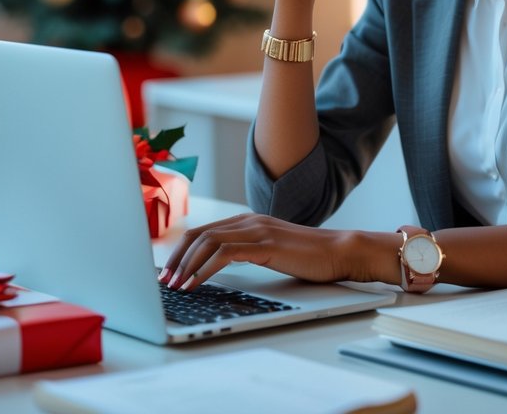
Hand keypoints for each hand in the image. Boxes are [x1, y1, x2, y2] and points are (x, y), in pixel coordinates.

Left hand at [159, 213, 368, 290]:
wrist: (341, 251)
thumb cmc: (310, 256)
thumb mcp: (272, 250)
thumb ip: (248, 251)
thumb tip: (220, 267)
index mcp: (248, 221)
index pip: (204, 231)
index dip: (181, 251)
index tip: (169, 272)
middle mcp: (249, 221)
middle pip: (198, 234)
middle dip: (177, 259)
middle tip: (165, 281)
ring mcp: (257, 230)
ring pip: (207, 242)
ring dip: (187, 265)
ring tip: (176, 286)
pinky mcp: (266, 244)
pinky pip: (225, 254)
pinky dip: (205, 269)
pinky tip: (197, 284)